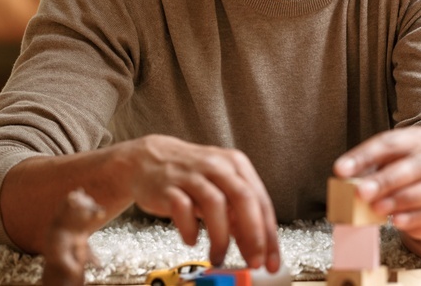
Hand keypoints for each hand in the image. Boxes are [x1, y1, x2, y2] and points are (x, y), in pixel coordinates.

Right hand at [123, 135, 280, 270]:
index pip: (261, 201)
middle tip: (254, 262)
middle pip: (244, 199)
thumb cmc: (191, 176)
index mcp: (236, 165)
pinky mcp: (167, 186)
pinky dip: (190, 228)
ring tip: (218, 258)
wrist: (148, 158)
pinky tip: (192, 240)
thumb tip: (255, 245)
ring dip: (220, 237)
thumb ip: (238, 213)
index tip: (272, 261)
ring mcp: (192, 175)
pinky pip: (182, 208)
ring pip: (215, 204)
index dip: (269, 234)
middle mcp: (217, 166)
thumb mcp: (221, 187)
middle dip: (253, 235)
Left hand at [333, 127, 420, 239]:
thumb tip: (345, 181)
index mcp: (417, 139)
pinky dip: (411, 218)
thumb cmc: (403, 174)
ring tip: (376, 209)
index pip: (390, 143)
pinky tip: (395, 221)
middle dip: (385, 180)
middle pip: (412, 166)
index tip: (341, 170)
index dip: (364, 156)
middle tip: (361, 192)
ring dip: (398, 200)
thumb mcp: (386, 165)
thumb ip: (368, 170)